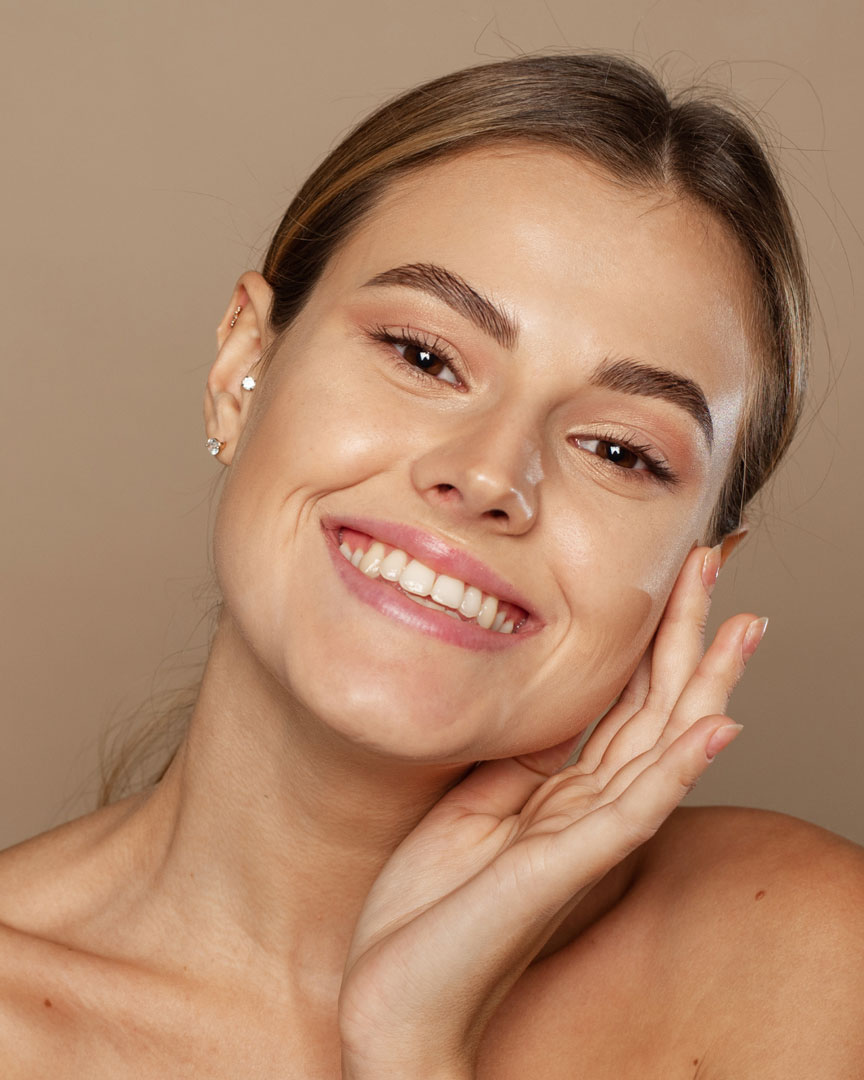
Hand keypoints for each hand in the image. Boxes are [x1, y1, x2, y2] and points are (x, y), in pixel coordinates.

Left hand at [338, 546, 763, 1078]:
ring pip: (661, 744)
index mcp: (562, 789)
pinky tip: (714, 725)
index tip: (671, 575)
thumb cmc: (431, 904)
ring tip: (742, 626)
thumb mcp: (472, 803)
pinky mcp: (567, 865)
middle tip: (718, 566)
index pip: (622, 698)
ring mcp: (584, 836)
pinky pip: (633, 808)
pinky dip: (678, 765)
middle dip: (687, 634)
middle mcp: (586, 806)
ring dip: (705, 682)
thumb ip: (523, 761)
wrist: (397, 991)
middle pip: (654, 706)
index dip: (649, 635)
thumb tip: (552, 707)